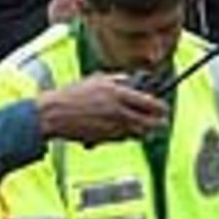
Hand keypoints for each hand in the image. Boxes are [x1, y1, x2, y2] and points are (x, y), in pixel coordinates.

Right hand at [34, 74, 167, 144]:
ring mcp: (113, 127)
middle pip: (149, 122)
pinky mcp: (106, 139)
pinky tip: (127, 131)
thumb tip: (134, 81)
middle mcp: (119, 111)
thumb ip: (119, 80)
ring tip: (148, 129)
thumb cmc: (73, 95)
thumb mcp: (97, 79)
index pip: (149, 103)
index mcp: (118, 93)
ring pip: (139, 133)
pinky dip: (128, 135)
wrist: (54, 114)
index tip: (164, 109)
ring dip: (145, 131)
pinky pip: (124, 138)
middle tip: (161, 122)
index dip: (160, 107)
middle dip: (158, 123)